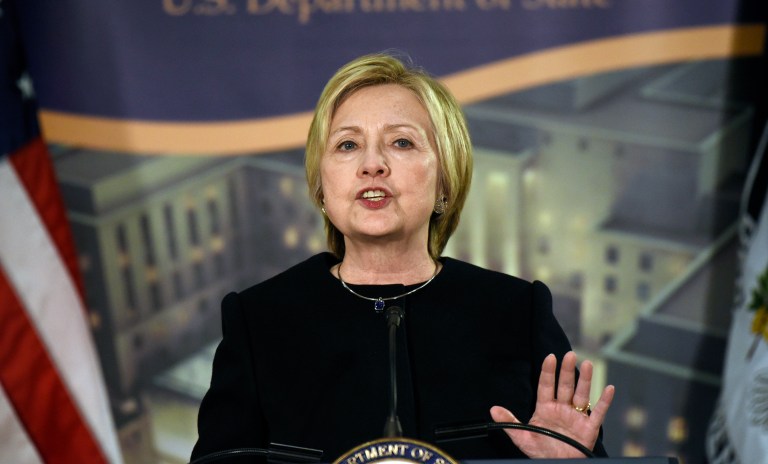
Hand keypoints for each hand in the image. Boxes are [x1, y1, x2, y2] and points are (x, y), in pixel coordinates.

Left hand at [490, 351, 614, 457]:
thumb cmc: (540, 452)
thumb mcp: (522, 437)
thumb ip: (509, 422)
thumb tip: (493, 409)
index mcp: (546, 408)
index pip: (546, 386)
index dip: (548, 372)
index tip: (549, 357)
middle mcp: (562, 409)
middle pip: (565, 386)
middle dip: (567, 371)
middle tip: (569, 354)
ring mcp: (577, 417)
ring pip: (582, 395)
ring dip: (585, 380)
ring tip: (587, 364)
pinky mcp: (589, 428)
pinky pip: (598, 413)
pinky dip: (604, 402)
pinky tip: (608, 389)